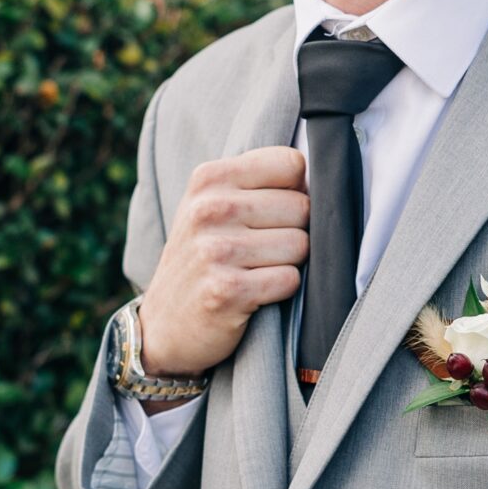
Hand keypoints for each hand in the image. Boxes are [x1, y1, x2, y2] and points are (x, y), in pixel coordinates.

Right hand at [135, 147, 308, 388]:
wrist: (164, 325)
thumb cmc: (203, 259)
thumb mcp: (214, 206)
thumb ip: (259, 183)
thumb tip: (323, 179)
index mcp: (209, 178)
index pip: (291, 163)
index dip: (295, 190)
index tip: (274, 212)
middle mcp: (209, 209)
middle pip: (302, 206)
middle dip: (294, 231)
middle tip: (262, 250)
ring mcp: (215, 250)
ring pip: (300, 245)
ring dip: (288, 264)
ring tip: (256, 271)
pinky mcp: (226, 290)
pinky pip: (290, 280)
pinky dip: (281, 290)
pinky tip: (254, 293)